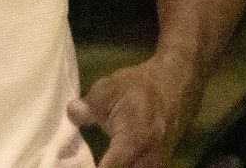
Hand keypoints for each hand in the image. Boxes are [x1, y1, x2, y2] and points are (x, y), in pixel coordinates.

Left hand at [67, 51, 202, 167]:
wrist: (175, 85)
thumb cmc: (140, 86)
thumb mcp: (109, 88)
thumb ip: (89, 106)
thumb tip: (71, 115)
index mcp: (133, 142)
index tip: (75, 164)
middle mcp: (148, 161)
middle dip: (105, 166)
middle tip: (80, 160)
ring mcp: (156, 165)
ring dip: (114, 165)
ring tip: (95, 158)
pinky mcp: (157, 164)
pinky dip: (123, 164)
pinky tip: (109, 160)